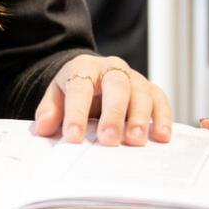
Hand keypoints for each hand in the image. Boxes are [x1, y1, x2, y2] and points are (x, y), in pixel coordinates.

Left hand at [34, 54, 171, 145]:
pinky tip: (162, 136)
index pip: (79, 87)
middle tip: (108, 139)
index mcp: (84, 68)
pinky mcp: (151, 89)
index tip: (72, 136)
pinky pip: (160, 99)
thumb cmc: (74, 88)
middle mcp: (111, 68)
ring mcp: (134, 78)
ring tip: (135, 141)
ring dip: (140, 118)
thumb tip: (44, 128)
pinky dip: (163, 117)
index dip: (75, 112)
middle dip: (113, 113)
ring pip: (141, 92)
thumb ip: (49, 111)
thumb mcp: (56, 94)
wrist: (92, 73)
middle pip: (116, 86)